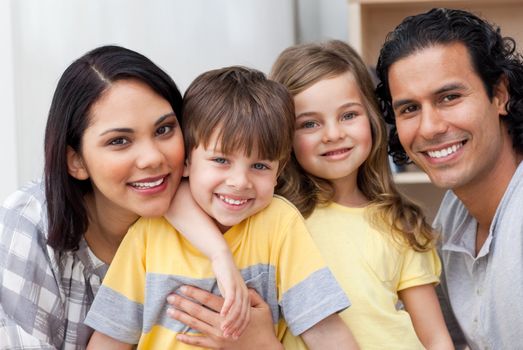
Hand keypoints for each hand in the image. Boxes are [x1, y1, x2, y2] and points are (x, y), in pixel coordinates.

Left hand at [167, 286, 282, 349]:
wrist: (265, 349)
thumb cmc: (264, 328)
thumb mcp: (262, 308)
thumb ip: (252, 295)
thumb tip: (244, 286)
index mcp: (230, 312)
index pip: (208, 299)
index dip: (195, 292)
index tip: (183, 287)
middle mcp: (221, 324)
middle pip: (197, 311)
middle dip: (183, 303)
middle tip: (170, 297)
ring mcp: (217, 337)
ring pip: (196, 325)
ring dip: (182, 317)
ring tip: (170, 311)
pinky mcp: (217, 347)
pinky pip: (199, 343)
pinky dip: (188, 339)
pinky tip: (178, 335)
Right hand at [211, 250, 249, 338]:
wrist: (223, 259)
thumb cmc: (225, 277)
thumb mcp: (229, 292)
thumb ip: (231, 303)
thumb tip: (227, 317)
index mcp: (246, 297)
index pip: (246, 316)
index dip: (241, 328)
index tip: (235, 337)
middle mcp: (245, 294)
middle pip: (243, 315)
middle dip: (236, 327)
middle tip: (229, 337)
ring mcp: (239, 289)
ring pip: (237, 309)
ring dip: (231, 320)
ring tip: (224, 329)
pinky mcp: (232, 283)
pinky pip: (231, 298)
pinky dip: (227, 307)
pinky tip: (222, 315)